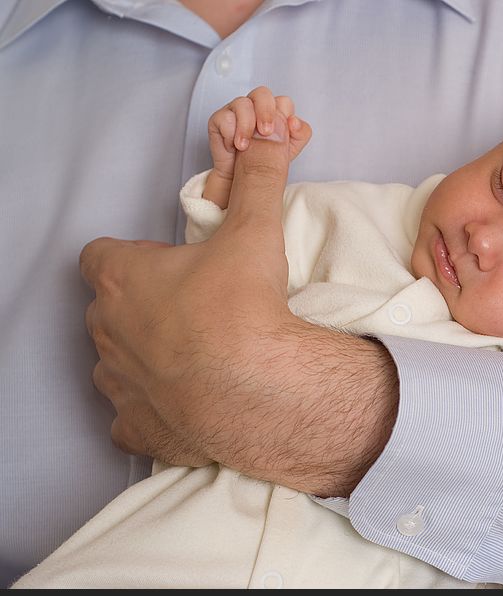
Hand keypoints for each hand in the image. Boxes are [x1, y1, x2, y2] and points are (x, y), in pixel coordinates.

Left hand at [80, 118, 395, 496]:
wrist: (257, 391)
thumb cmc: (243, 309)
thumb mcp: (253, 231)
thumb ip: (257, 178)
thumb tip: (268, 131)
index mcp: (123, 279)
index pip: (103, 255)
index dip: (133, 257)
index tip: (170, 265)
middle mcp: (106, 330)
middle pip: (111, 308)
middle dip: (143, 307)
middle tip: (197, 310)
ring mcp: (117, 383)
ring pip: (117, 362)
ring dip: (146, 357)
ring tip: (198, 357)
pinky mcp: (135, 426)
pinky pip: (132, 415)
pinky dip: (153, 408)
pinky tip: (188, 403)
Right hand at [208, 86, 311, 180]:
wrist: (239, 181)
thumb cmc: (263, 165)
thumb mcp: (289, 152)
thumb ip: (299, 135)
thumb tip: (293, 122)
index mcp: (276, 113)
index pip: (284, 102)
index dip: (286, 116)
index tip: (287, 133)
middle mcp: (256, 109)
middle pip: (263, 94)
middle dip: (266, 112)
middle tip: (266, 132)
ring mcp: (237, 113)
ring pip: (242, 103)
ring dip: (246, 126)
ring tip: (244, 146)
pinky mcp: (220, 120)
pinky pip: (224, 117)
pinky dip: (229, 134)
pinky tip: (232, 147)